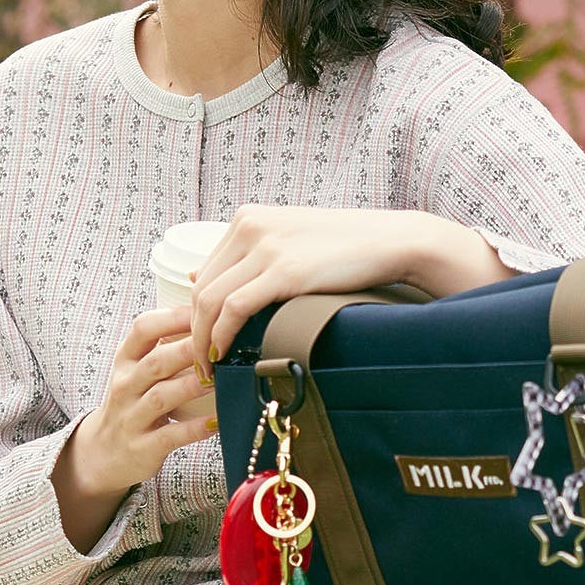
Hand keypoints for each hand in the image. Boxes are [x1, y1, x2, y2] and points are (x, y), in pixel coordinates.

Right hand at [64, 307, 218, 503]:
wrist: (104, 453)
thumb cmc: (133, 403)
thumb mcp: (138, 371)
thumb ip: (165, 347)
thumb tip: (207, 315)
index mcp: (126, 361)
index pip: (143, 328)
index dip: (173, 317)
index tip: (204, 311)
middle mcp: (125, 386)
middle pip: (156, 361)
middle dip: (188, 349)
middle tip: (219, 342)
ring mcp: (132, 417)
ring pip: (162, 397)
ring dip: (192, 385)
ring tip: (220, 378)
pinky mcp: (144, 447)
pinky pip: (172, 435)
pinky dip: (196, 428)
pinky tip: (218, 421)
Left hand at [187, 205, 473, 370]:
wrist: (390, 241)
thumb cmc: (345, 247)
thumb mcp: (288, 241)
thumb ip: (248, 256)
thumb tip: (195, 277)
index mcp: (249, 218)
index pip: (205, 271)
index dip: (196, 312)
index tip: (201, 342)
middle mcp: (250, 227)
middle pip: (200, 287)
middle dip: (193, 330)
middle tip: (199, 362)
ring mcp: (265, 246)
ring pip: (208, 300)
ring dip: (202, 339)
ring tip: (208, 366)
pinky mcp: (283, 270)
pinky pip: (233, 308)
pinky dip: (220, 335)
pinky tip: (223, 354)